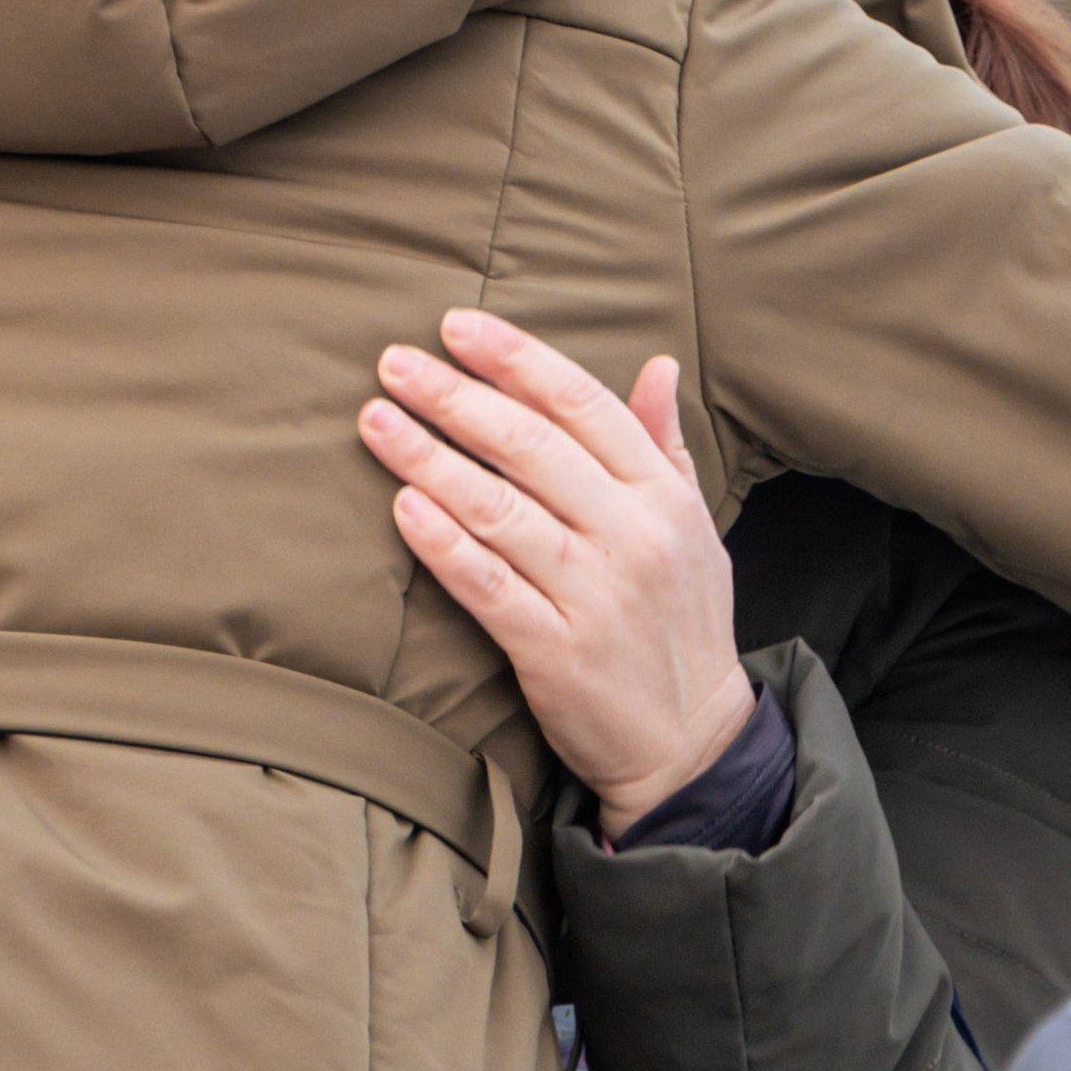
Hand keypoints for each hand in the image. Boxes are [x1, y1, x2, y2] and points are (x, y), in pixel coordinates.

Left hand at [359, 309, 754, 837]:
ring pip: (499, 510)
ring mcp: (594, 595)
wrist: (690, 743)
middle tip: (393, 364)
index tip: (455, 327)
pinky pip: (488, 586)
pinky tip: (403, 507)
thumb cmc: (680, 622)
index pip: (583, 405)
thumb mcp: (694, 527)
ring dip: (429, 459)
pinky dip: (443, 545)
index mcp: (662, 496)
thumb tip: (656, 364)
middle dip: (454, 397)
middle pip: (531, 447)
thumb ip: (664, 445)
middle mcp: (633, 537)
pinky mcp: (556, 652)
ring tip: (376, 422)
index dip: (514, 360)